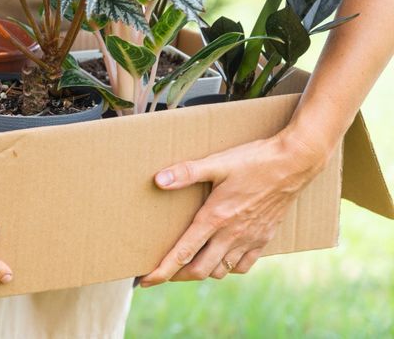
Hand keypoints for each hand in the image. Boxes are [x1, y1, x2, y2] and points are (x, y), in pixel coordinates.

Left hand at [139, 128, 330, 286]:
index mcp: (215, 218)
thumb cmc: (254, 161)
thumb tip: (159, 180)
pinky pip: (243, 265)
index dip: (163, 270)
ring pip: (221, 270)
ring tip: (188, 265)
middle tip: (162, 273)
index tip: (146, 281)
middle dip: (178, 275)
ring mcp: (249, 239)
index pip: (183, 253)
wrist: (294, 163)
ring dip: (202, 271)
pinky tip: (222, 259)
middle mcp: (231, 234)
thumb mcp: (218, 163)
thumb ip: (187, 172)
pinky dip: (229, 268)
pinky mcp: (264, 238)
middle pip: (199, 269)